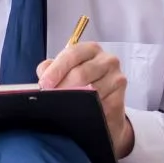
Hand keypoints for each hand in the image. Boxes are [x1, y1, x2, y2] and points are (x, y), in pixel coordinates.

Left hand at [37, 42, 133, 156]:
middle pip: (81, 73)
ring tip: (62, 106)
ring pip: (91, 90)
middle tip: (50, 98)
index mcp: (91, 49)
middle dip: (62, 87)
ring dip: (73, 100)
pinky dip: (87, 109)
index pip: (72, 54)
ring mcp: (116, 78)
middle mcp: (107, 60)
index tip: (44, 84)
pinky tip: (79, 112)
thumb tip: (44, 75)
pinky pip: (100, 104)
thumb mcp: (65, 72)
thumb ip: (51, 69)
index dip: (56, 70)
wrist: (103, 108)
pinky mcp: (119, 98)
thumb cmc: (82, 86)